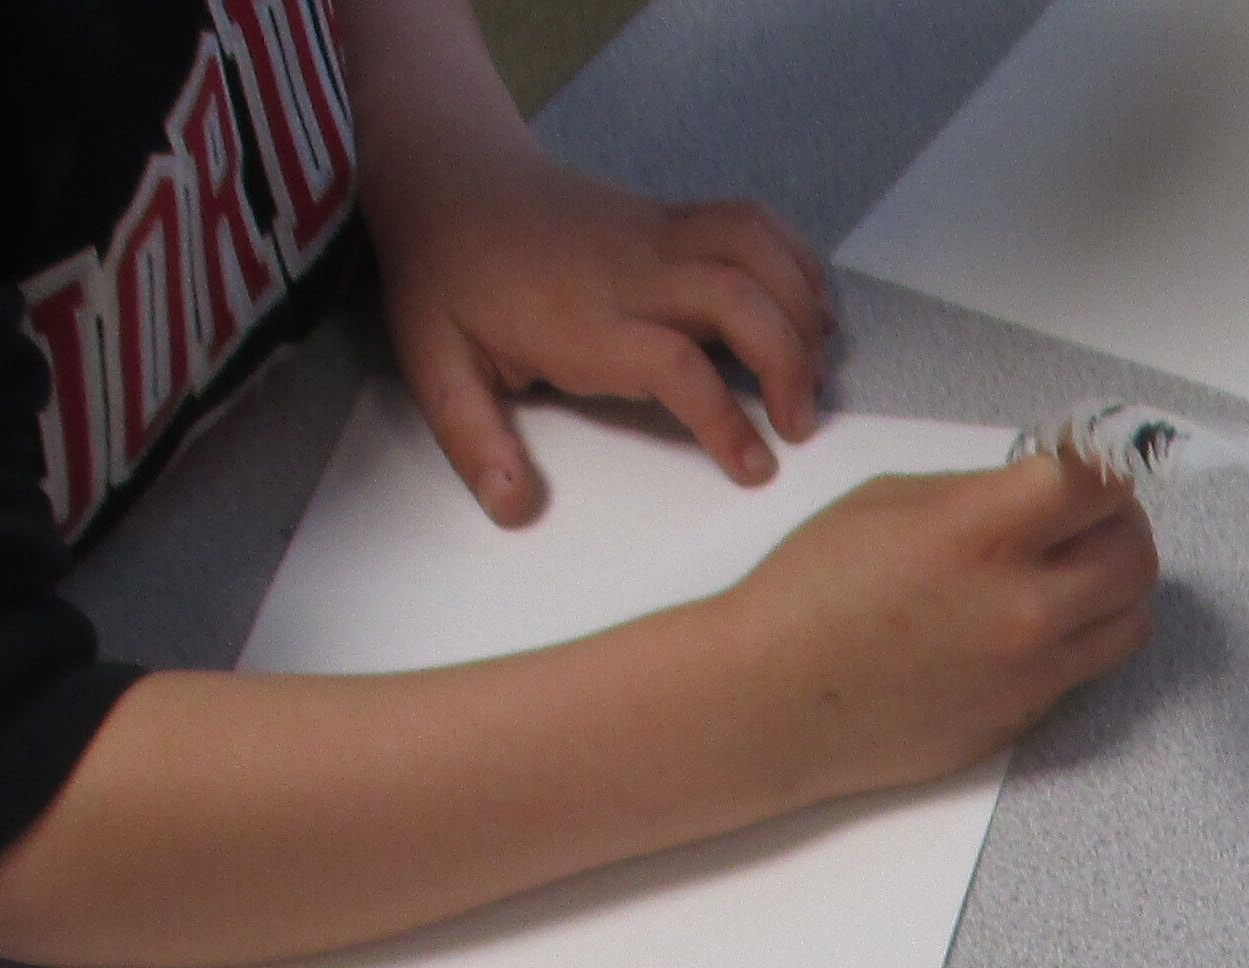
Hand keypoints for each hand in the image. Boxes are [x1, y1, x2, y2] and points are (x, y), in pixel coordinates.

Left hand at [367, 133, 833, 521]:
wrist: (447, 176)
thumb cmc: (445, 279)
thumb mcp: (433, 366)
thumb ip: (473, 441)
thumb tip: (514, 509)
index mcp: (577, 318)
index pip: (673, 362)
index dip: (725, 419)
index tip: (754, 468)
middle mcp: (628, 270)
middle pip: (737, 296)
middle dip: (790, 362)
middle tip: (800, 425)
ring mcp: (655, 234)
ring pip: (757, 249)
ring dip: (803, 307)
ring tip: (816, 368)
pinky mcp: (671, 216)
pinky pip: (755, 222)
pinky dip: (796, 261)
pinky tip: (805, 308)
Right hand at [711, 452, 1160, 800]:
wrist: (776, 700)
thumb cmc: (813, 591)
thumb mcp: (890, 502)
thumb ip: (979, 493)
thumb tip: (1041, 493)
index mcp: (983, 533)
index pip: (1101, 482)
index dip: (1108, 462)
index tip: (1097, 458)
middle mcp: (1024, 606)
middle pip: (1138, 554)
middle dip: (1120, 524)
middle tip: (1088, 518)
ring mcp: (1033, 671)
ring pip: (1133, 619)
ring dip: (1115, 588)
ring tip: (1071, 573)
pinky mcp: (1028, 717)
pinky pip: (1086, 668)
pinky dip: (1076, 638)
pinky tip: (1027, 626)